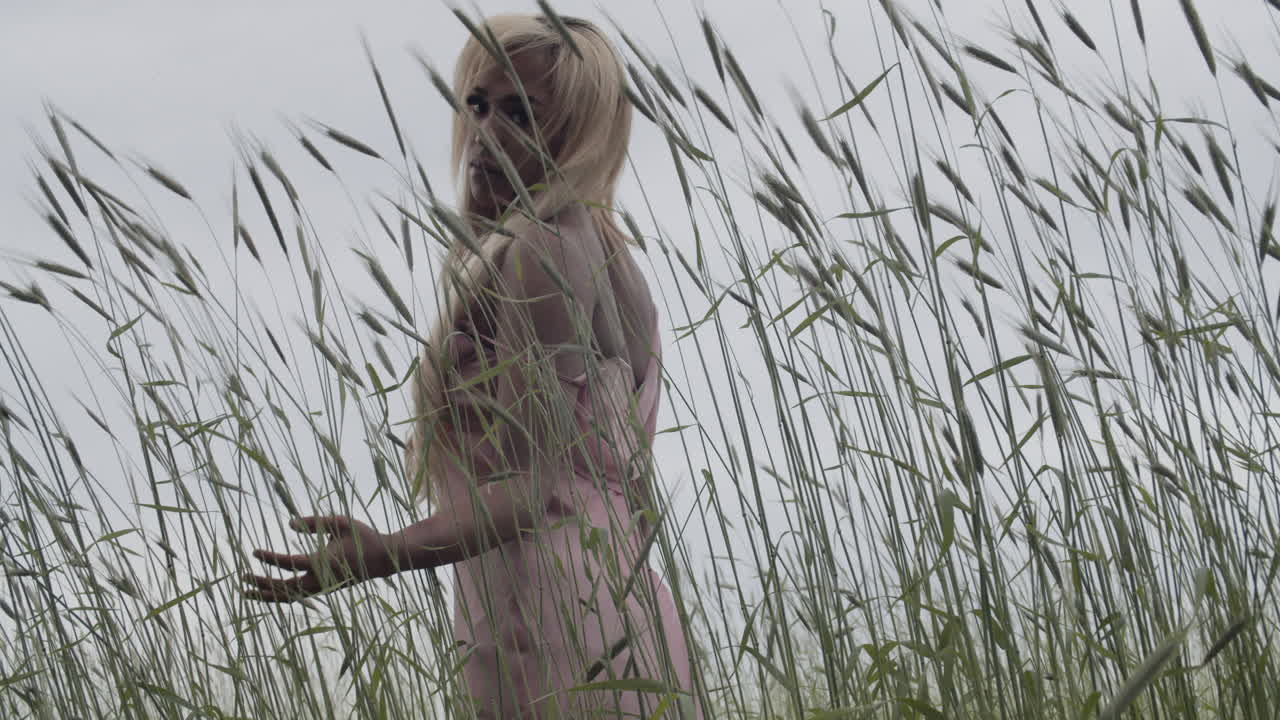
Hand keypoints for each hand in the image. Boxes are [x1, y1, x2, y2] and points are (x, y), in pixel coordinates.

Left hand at [242, 515, 393, 602]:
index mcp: (323, 563)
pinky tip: (268, 592)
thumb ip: (314, 522)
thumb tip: (289, 525)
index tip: (254, 552)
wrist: (385, 560)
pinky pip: (297, 596)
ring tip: (246, 593)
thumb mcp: (341, 522)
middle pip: (284, 588)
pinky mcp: (324, 590)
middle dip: (260, 584)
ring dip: (267, 596)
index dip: (269, 558)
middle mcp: (320, 580)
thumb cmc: (364, 537)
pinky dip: (280, 596)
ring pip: (289, 597)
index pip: (289, 563)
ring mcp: (322, 589)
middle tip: (241, 577)